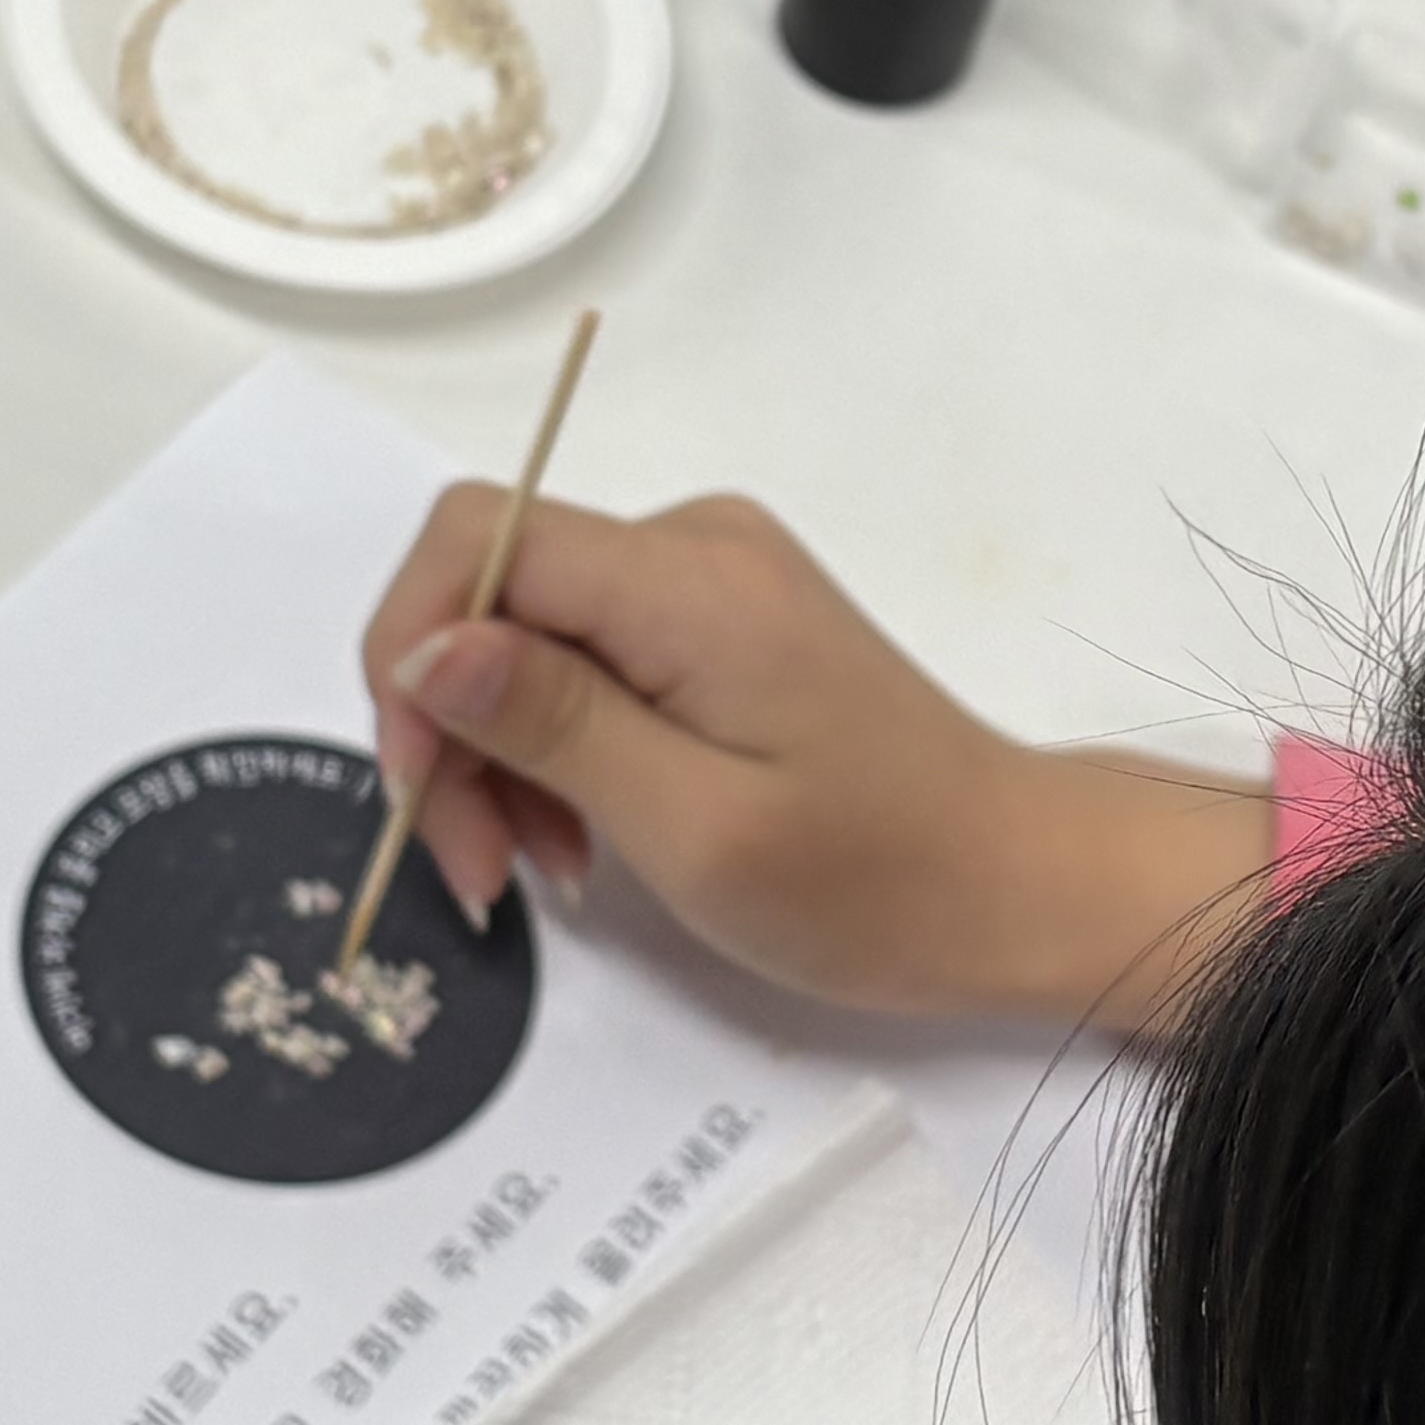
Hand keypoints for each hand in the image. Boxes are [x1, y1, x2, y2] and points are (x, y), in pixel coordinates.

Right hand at [353, 487, 1269, 1031]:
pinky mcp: (720, 625)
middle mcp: (694, 547)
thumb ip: (553, 723)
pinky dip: (559, 749)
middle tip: (481, 872)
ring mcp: (711, 581)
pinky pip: (587, 660)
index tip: (419, 786)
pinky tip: (585, 838)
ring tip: (543, 871)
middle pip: (494, 593)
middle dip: (452, 731)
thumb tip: (425, 646)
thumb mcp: (693, 825)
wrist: (1016, 885)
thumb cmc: (874, 880)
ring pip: (530, 636)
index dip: (408, 650)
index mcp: (687, 580)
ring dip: (503, 756)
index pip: (475, 539)